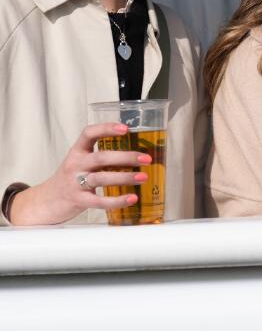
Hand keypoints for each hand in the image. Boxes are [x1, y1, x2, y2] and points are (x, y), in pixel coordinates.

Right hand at [8, 123, 151, 225]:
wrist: (45, 201)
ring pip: (102, 178)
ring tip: (143, 177)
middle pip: (101, 157)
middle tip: (146, 159)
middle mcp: (75, 165)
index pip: (89, 133)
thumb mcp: (80, 162)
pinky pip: (99, 201)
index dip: (106, 128)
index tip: (126, 128)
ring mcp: (75, 183)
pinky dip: (117, 201)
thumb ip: (101, 157)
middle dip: (126, 157)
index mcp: (77, 152)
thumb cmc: (70, 179)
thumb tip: (136, 154)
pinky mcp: (78, 200)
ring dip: (125, 177)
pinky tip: (132, 198)